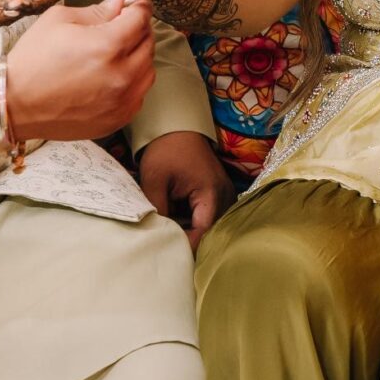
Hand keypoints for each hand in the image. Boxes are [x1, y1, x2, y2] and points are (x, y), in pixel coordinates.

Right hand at [2, 0, 156, 141]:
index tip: (133, 2)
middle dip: (138, 28)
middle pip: (148, 42)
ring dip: (138, 56)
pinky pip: (139, 94)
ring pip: (148, 70)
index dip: (138, 5)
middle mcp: (121, 75)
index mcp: (107, 45)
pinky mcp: (118, 119)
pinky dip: (132, 82)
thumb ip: (98, 10)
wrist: (15, 104)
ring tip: (115, 53)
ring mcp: (122, 101)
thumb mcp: (60, 20)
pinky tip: (111, 77)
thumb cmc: (33, 59)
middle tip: (120, 24)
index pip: (141, 17)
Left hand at [136, 130, 233, 249]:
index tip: (167, 253)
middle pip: (210, 232)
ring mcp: (225, 194)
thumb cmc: (166, 151)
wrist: (177, 127)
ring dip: (192, 232)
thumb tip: (157, 236)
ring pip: (211, 226)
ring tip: (171, 238)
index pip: (202, 232)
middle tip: (167, 249)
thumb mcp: (155, 180)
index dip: (186, 246)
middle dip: (189, 242)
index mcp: (211, 193)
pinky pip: (210, 216)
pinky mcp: (219, 193)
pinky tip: (179, 224)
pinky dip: (195, 222)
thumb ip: (157, 210)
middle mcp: (225, 196)